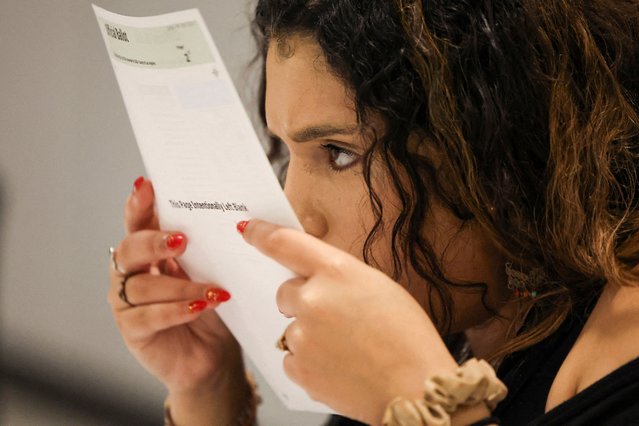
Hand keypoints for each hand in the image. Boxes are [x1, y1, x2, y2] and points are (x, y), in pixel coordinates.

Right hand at [108, 178, 241, 395]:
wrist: (213, 354)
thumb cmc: (212, 305)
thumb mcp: (213, 269)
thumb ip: (209, 245)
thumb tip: (234, 217)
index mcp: (149, 250)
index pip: (138, 221)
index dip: (138, 204)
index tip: (148, 186)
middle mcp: (132, 272)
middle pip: (129, 249)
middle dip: (154, 242)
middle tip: (182, 240)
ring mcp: (127, 303)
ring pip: (142, 286)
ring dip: (180, 286)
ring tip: (213, 290)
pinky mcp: (133, 331)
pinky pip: (147, 318)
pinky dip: (175, 311)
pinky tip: (198, 308)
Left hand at [241, 220, 457, 424]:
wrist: (415, 389)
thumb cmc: (407, 338)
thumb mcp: (378, 287)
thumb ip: (339, 277)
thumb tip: (314, 278)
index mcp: (336, 272)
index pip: (284, 243)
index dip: (262, 233)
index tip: (249, 229)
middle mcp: (312, 300)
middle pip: (286, 292)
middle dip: (304, 302)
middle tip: (337, 319)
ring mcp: (302, 336)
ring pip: (291, 329)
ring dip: (310, 335)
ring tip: (348, 349)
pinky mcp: (298, 369)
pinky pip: (292, 358)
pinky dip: (310, 362)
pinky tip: (340, 366)